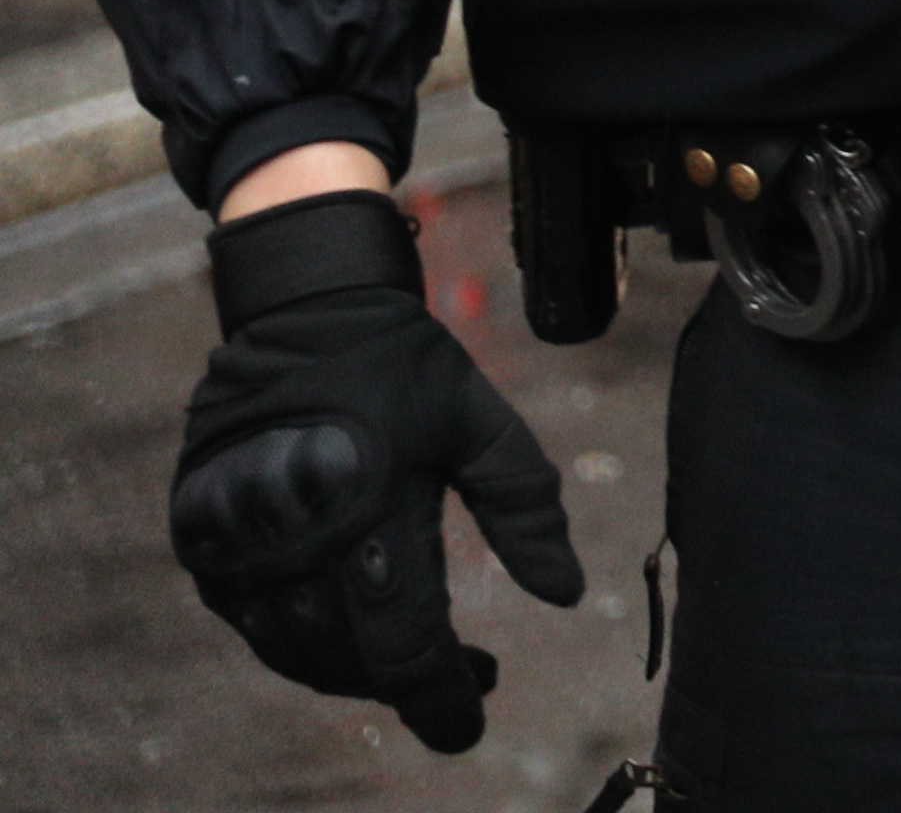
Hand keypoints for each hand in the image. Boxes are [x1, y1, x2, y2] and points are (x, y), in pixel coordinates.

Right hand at [169, 189, 583, 752]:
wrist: (303, 311)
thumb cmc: (403, 367)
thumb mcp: (482, 423)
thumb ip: (525, 508)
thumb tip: (567, 595)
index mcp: (370, 514)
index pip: (405, 644)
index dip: (440, 696)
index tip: (473, 720)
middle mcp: (294, 542)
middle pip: (350, 660)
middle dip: (408, 682)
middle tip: (464, 675)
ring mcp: (237, 546)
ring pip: (295, 652)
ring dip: (355, 669)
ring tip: (414, 658)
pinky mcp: (202, 541)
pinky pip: (253, 622)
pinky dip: (302, 641)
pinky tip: (348, 630)